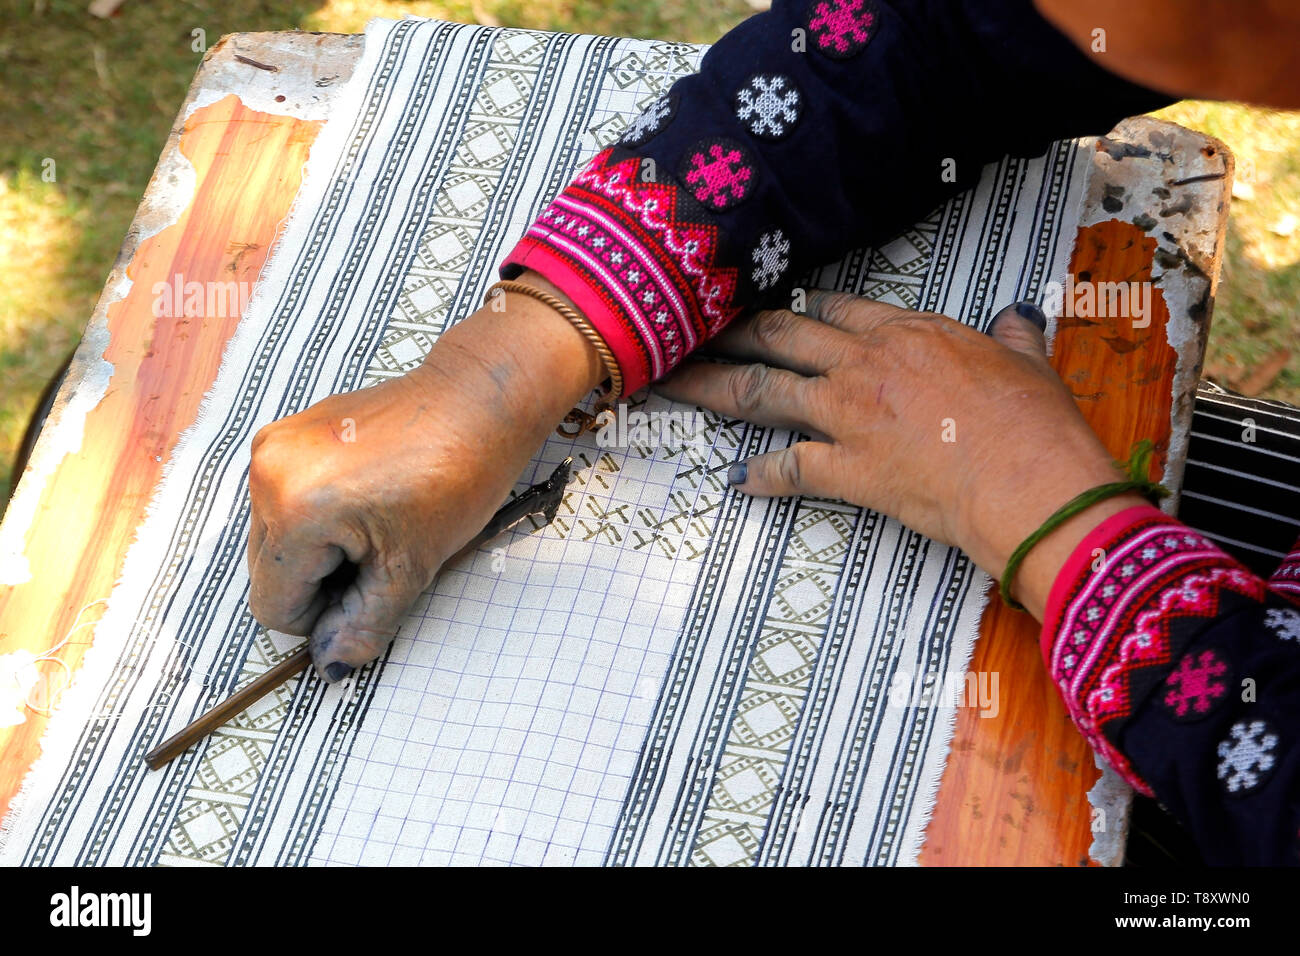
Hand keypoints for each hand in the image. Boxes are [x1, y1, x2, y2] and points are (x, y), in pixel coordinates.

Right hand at [247, 273, 604, 680]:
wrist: (478, 400)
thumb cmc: (456, 477)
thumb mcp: (412, 567)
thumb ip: (364, 625)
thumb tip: (332, 666)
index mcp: (294, 510)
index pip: (274, 606)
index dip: (321, 617)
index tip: (370, 589)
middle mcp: (268, 473)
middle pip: (269, 571)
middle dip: (320, 579)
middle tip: (382, 554)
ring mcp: (274, 445)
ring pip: (274, 537)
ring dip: (319, 547)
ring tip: (378, 522)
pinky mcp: (289, 430)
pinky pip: (284, 498)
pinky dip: (319, 513)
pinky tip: (368, 496)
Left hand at [654, 292, 1147, 618]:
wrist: (1030, 480)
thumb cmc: (1036, 424)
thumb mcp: (1029, 364)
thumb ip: (1013, 336)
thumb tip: (1018, 316)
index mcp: (908, 334)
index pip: (835, 310)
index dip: (799, 308)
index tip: (771, 310)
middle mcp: (865, 366)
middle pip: (780, 335)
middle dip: (732, 331)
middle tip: (694, 331)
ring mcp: (849, 416)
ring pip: (762, 391)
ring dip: (714, 387)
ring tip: (675, 383)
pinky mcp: (847, 469)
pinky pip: (787, 468)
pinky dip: (758, 475)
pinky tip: (736, 480)